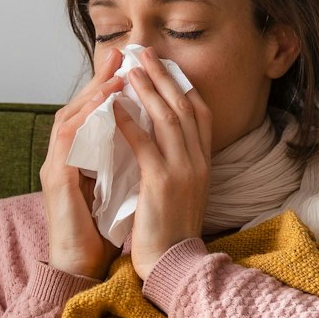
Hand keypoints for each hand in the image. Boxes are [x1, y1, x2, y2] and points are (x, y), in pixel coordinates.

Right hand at [40, 48, 126, 278]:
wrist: (84, 266)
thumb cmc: (104, 231)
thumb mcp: (122, 187)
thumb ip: (128, 161)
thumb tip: (153, 140)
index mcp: (81, 157)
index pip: (94, 113)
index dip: (111, 87)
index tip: (134, 65)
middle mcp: (65, 156)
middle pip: (79, 106)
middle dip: (99, 78)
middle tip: (120, 53)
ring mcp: (57, 165)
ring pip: (71, 116)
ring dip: (93, 92)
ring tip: (116, 73)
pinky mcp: (57, 180)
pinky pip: (69, 140)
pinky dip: (86, 119)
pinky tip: (105, 106)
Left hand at [115, 46, 212, 279]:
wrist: (172, 263)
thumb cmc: (170, 231)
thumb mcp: (182, 192)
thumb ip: (178, 164)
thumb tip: (164, 141)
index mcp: (204, 164)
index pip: (200, 114)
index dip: (183, 85)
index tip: (165, 66)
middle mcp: (198, 162)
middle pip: (184, 106)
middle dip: (164, 76)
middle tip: (144, 53)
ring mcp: (183, 171)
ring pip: (167, 118)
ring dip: (147, 89)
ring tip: (129, 69)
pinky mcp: (162, 183)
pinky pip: (144, 144)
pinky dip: (130, 121)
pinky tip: (114, 106)